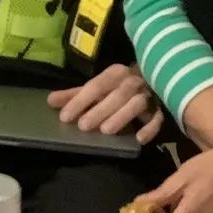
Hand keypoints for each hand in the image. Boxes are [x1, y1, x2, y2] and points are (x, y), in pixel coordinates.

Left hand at [48, 63, 164, 142]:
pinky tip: (139, 139)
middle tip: (83, 126)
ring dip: (122, 116)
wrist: (154, 77)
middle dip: (100, 110)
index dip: (81, 100)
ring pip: (138, 104)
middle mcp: (133, 81)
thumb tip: (49, 101)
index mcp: (116, 73)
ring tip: (105, 131)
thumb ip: (74, 95)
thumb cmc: (118, 86)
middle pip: (117, 95)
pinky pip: (159, 118)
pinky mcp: (162, 109)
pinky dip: (150, 128)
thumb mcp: (96, 87)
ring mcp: (150, 94)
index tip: (65, 117)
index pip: (96, 85)